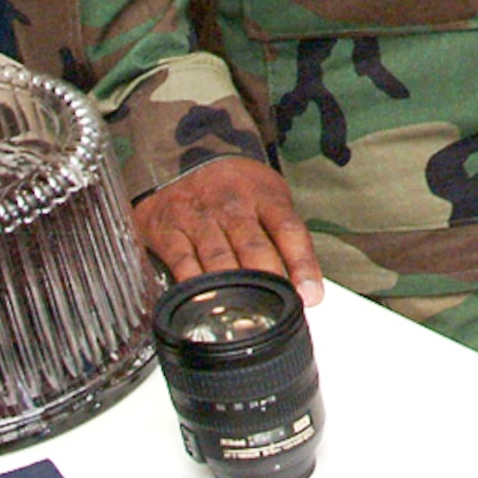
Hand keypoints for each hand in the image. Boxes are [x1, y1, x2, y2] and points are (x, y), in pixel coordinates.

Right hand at [133, 157, 323, 306]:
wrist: (178, 160)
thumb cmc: (233, 186)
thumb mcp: (265, 195)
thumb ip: (283, 232)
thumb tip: (304, 280)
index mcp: (264, 195)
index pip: (289, 230)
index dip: (302, 264)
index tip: (311, 295)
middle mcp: (232, 205)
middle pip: (255, 247)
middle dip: (269, 280)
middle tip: (279, 312)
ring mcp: (198, 218)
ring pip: (219, 258)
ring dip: (234, 290)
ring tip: (246, 318)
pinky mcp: (167, 231)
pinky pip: (182, 262)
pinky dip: (194, 284)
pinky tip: (203, 305)